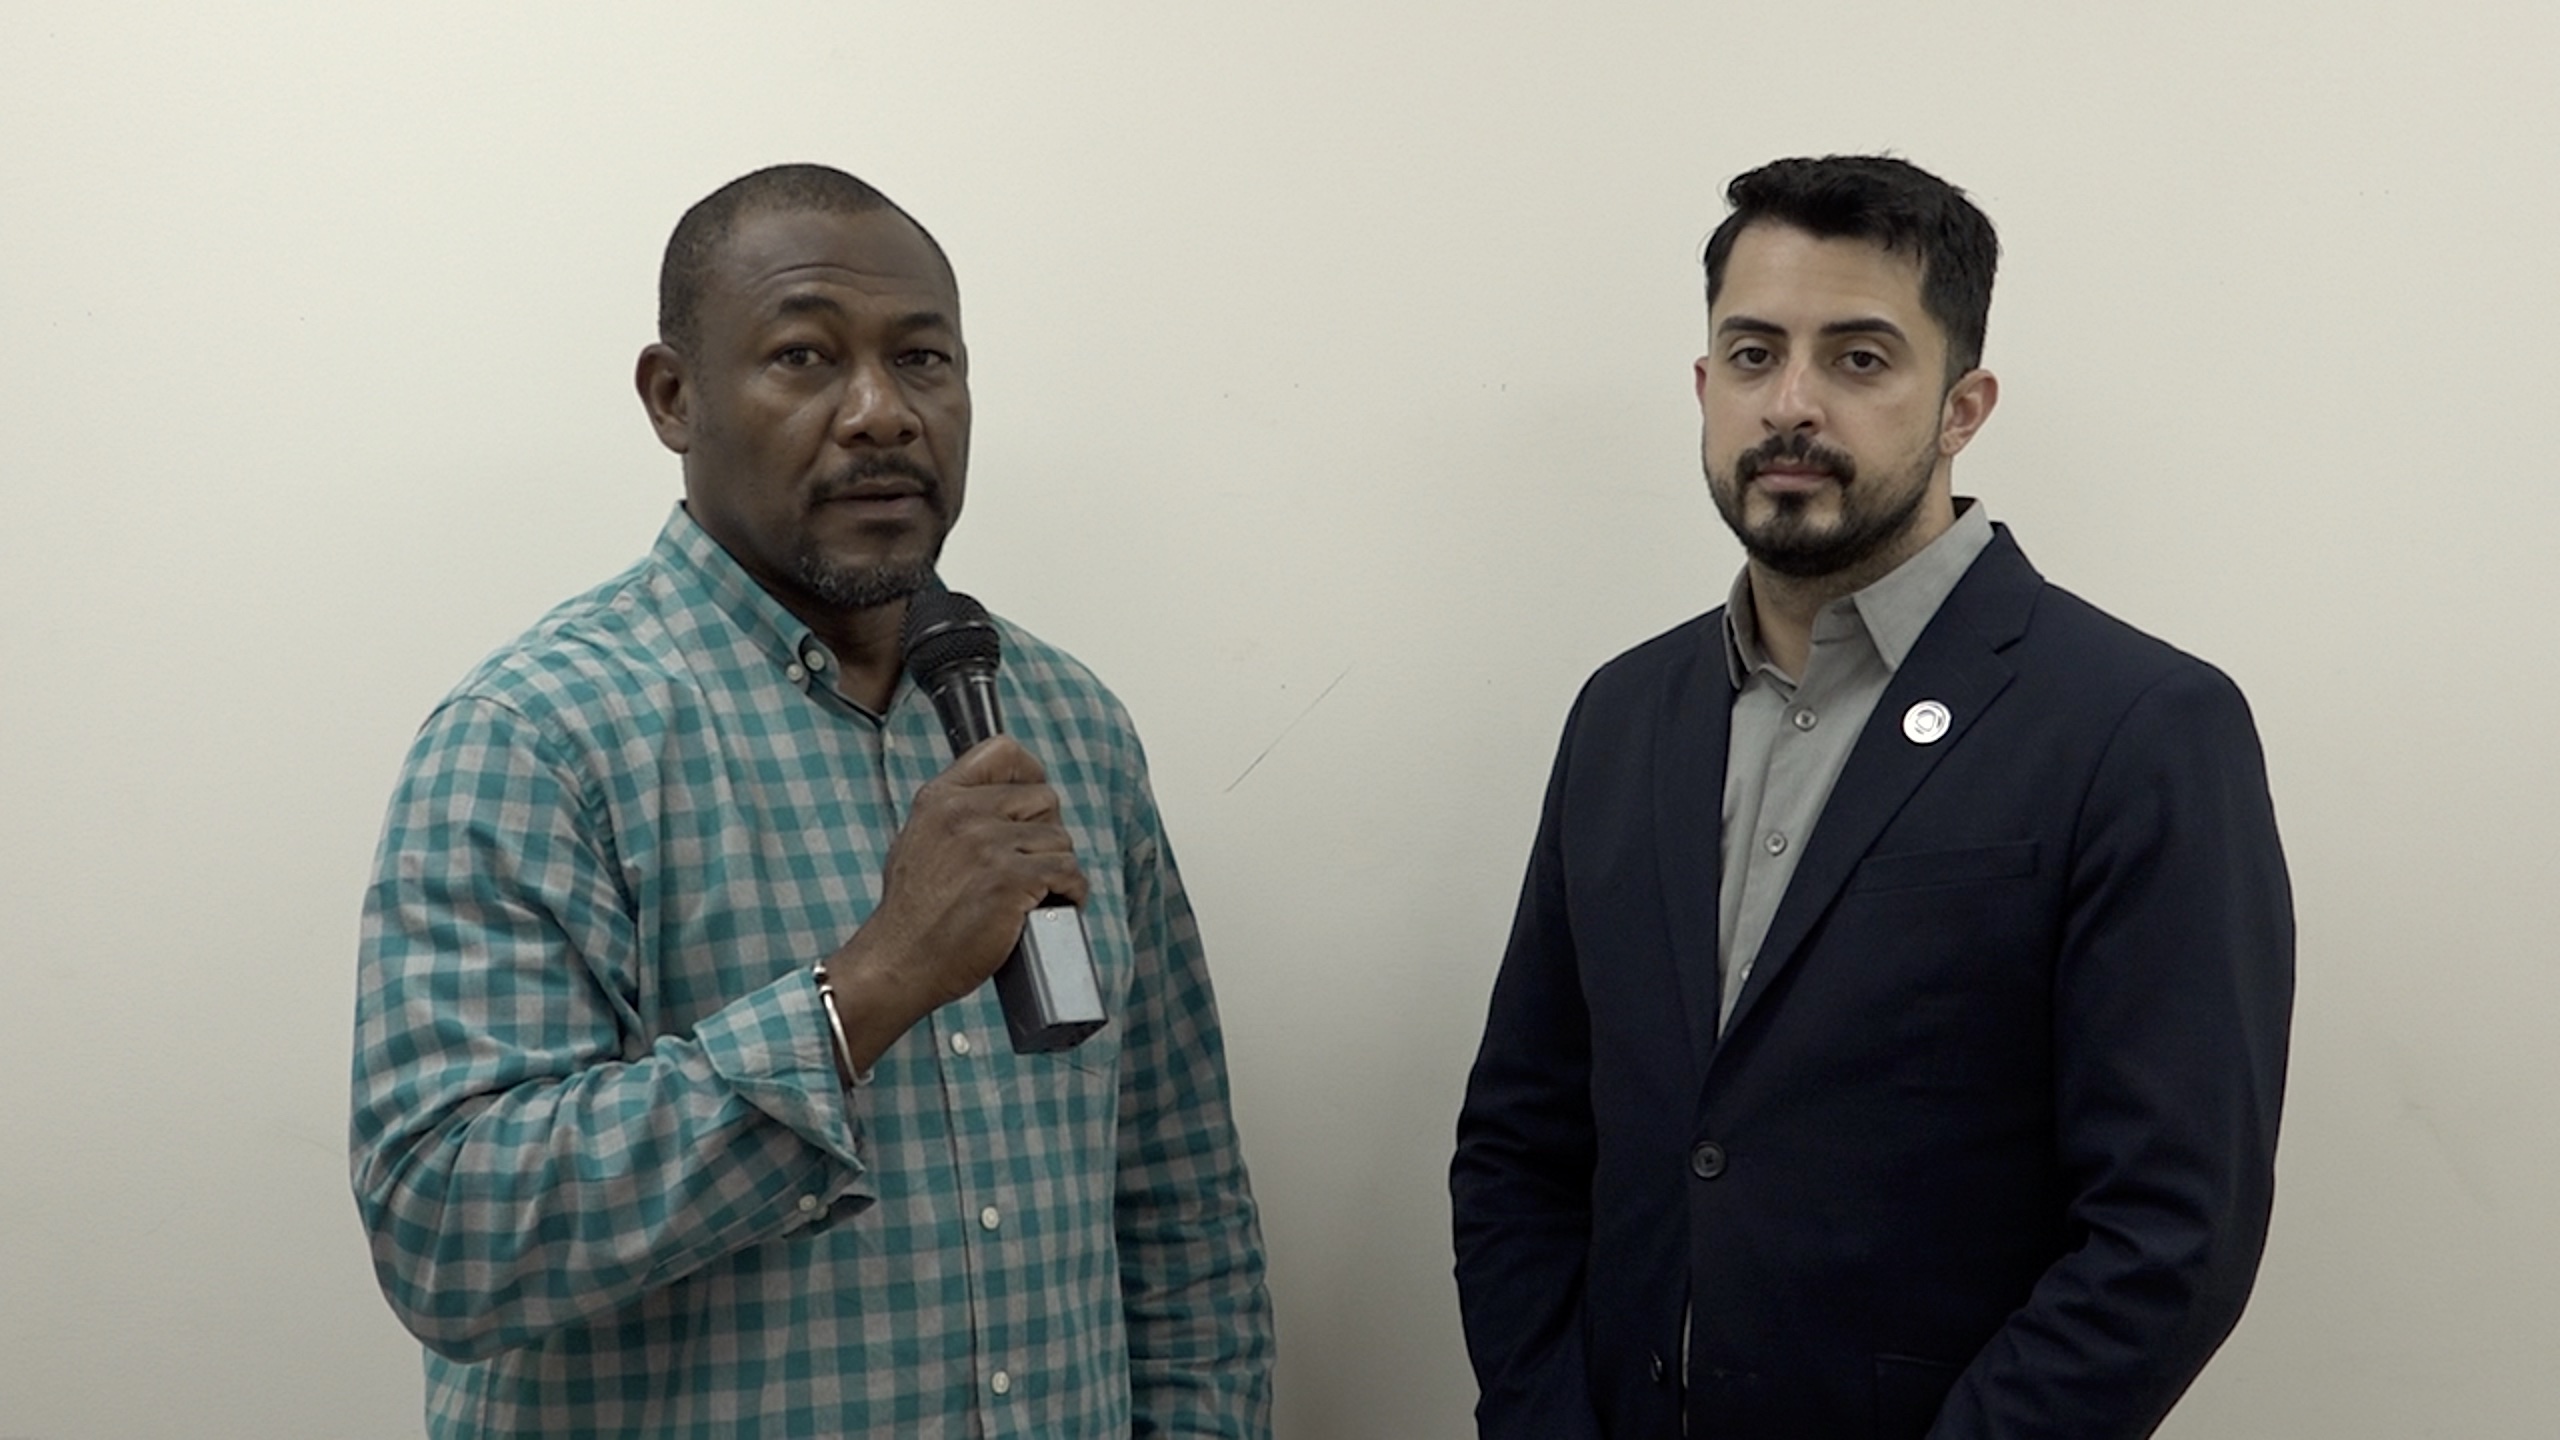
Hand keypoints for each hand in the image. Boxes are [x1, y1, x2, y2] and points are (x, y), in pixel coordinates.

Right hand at [821, 736, 1087, 1068]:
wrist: (899, 963)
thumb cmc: (913, 915)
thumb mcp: (918, 842)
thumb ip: (954, 815)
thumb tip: (1001, 802)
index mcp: (940, 798)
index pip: (1004, 752)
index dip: (1029, 774)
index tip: (1033, 805)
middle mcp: (963, 813)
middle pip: (1044, 798)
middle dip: (1046, 833)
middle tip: (1031, 865)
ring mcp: (989, 845)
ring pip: (1060, 840)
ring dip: (1057, 870)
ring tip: (1034, 895)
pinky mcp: (1012, 879)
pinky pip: (1069, 873)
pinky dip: (1071, 893)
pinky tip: (1051, 908)